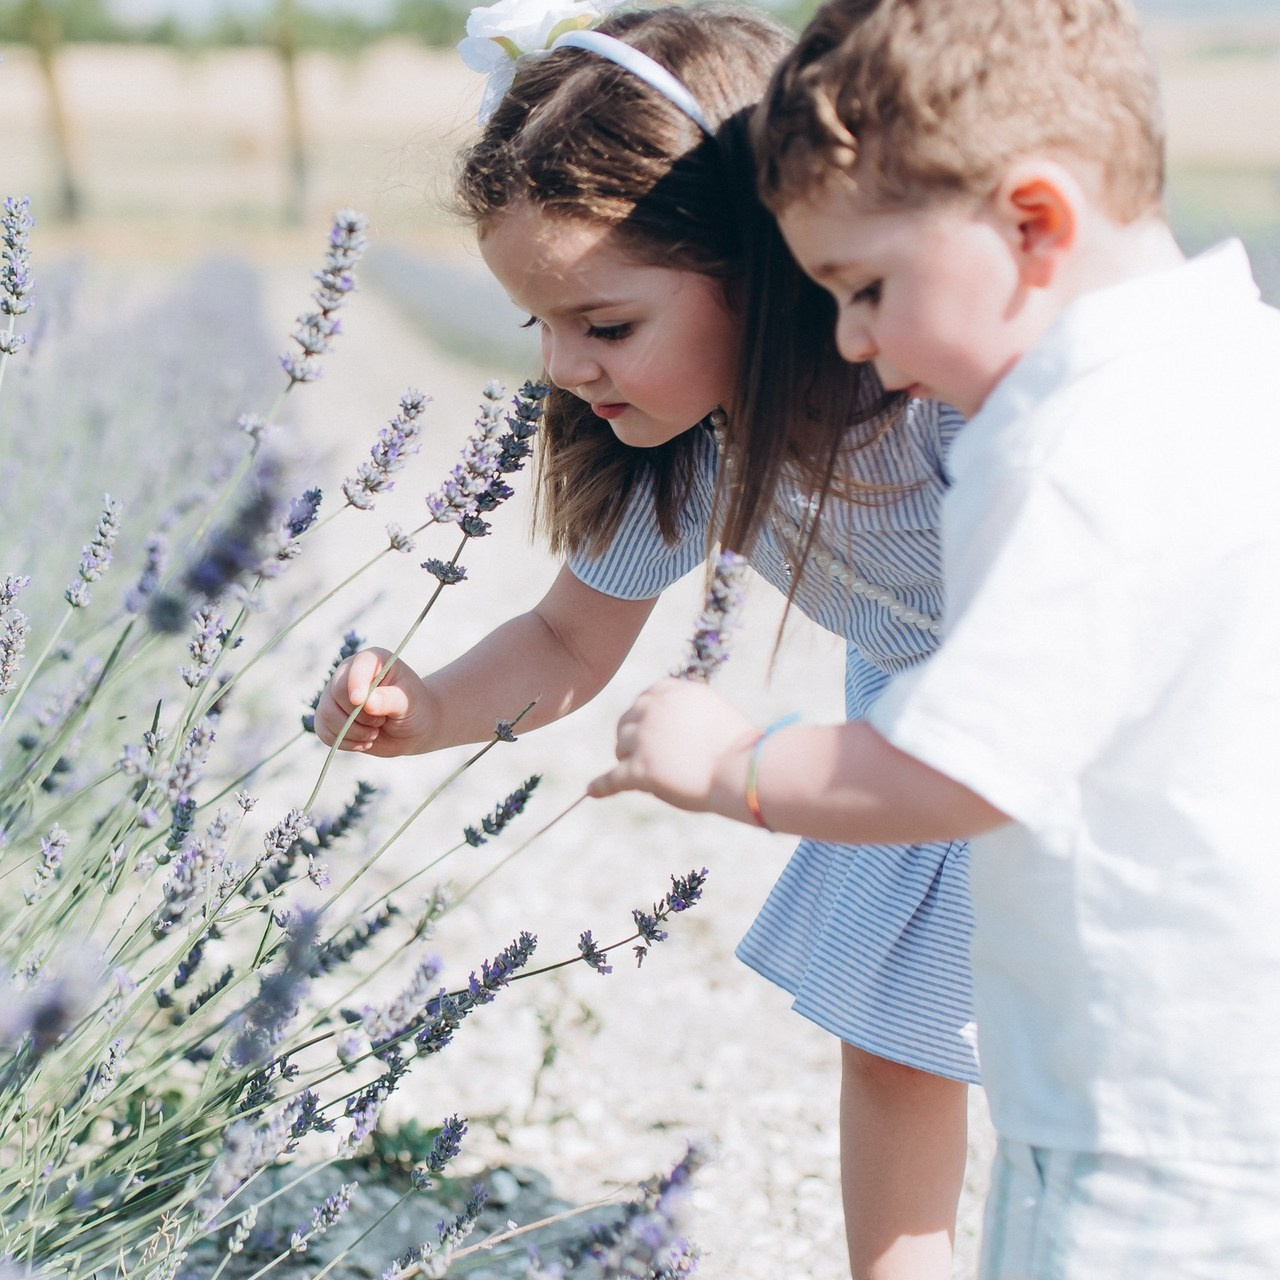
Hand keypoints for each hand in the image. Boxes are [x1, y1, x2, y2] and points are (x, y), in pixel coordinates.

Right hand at [312, 648, 435, 755]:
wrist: (412, 727)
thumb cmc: (414, 708)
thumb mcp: (408, 702)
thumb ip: (390, 699)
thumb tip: (367, 702)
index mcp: (372, 661)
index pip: (357, 667)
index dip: (355, 684)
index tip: (360, 702)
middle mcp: (349, 673)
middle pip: (336, 692)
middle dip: (360, 716)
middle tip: (381, 722)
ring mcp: (335, 695)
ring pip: (326, 714)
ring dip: (352, 732)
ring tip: (374, 733)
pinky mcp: (329, 716)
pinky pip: (323, 731)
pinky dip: (344, 742)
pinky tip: (363, 742)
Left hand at [588, 677, 759, 820]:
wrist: (744, 770)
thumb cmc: (739, 749)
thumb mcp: (712, 714)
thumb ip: (685, 714)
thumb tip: (665, 730)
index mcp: (675, 690)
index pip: (647, 697)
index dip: (645, 715)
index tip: (647, 728)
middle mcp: (656, 707)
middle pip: (628, 720)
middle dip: (634, 737)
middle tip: (649, 756)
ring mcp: (645, 737)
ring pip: (621, 747)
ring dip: (629, 759)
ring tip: (653, 776)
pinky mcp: (640, 768)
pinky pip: (613, 778)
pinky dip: (602, 785)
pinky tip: (592, 791)